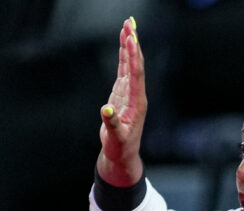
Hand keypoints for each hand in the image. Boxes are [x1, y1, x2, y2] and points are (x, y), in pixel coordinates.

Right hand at [96, 17, 145, 186]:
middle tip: (130, 22)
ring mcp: (130, 93)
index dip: (132, 56)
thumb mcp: (116, 138)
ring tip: (127, 26)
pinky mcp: (123, 94)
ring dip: (129, 46)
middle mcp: (136, 94)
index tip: (130, 38)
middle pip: (135, 64)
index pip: (136, 74)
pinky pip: (124, 70)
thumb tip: (106, 110)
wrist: (122, 154)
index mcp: (137, 102)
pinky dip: (123, 57)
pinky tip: (123, 44)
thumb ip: (112, 123)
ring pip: (130, 65)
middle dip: (133, 43)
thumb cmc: (120, 147)